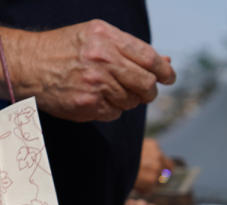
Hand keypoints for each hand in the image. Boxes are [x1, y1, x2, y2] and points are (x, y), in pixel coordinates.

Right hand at [0, 20, 175, 121]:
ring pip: (133, 101)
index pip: (150, 58)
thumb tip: (167, 63)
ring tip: (105, 88)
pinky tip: (94, 97)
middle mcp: (102, 58)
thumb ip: (131, 49)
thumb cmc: (65, 50)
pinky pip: (116, 113)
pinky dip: (111, 108)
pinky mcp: (89, 104)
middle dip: (149, 90)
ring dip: (126, 99)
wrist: (27, 65)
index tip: (168, 77)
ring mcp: (96, 83)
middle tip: (142, 89)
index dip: (165, 71)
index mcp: (106, 37)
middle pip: (147, 83)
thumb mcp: (95, 37)